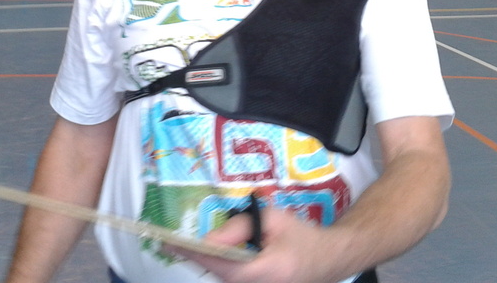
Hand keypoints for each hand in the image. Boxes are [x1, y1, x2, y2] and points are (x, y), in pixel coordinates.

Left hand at [170, 207, 352, 282]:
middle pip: (219, 275)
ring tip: (188, 245)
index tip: (170, 243)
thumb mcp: (272, 219)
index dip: (197, 255)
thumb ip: (239, 227)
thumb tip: (207, 239)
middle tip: (173, 241)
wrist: (327, 259)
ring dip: (209, 262)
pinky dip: (220, 268)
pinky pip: (230, 281)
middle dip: (199, 257)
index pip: (224, 266)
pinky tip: (213, 254)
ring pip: (223, 279)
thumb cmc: (300, 235)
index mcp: (268, 271)